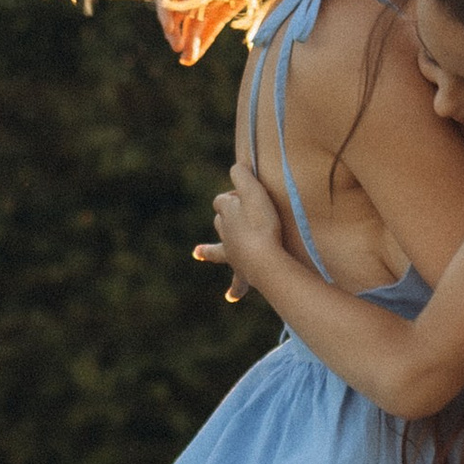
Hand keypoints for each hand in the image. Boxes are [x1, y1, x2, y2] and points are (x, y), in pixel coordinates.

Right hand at [157, 0, 233, 68]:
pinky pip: (210, 30)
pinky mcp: (222, 12)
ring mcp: (209, 2)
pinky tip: (192, 58)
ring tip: (187, 60)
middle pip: (178, 15)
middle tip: (177, 47)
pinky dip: (202, 43)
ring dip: (189, 43)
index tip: (170, 28)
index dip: (165, 14)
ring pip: (194, 26)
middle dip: (175, 32)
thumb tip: (173, 6)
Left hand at [194, 159, 288, 307]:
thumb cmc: (262, 223)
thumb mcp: (254, 190)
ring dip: (213, 250)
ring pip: (220, 250)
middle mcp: (226, 234)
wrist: (264, 259)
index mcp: (227, 214)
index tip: (249, 195)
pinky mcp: (244, 272)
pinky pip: (238, 281)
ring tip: (199, 252)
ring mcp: (233, 254)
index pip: (222, 200)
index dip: (234, 195)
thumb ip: (243, 173)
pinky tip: (231, 296)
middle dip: (224, 218)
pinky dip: (235, 287)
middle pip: (220, 221)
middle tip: (235, 216)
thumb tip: (237, 166)